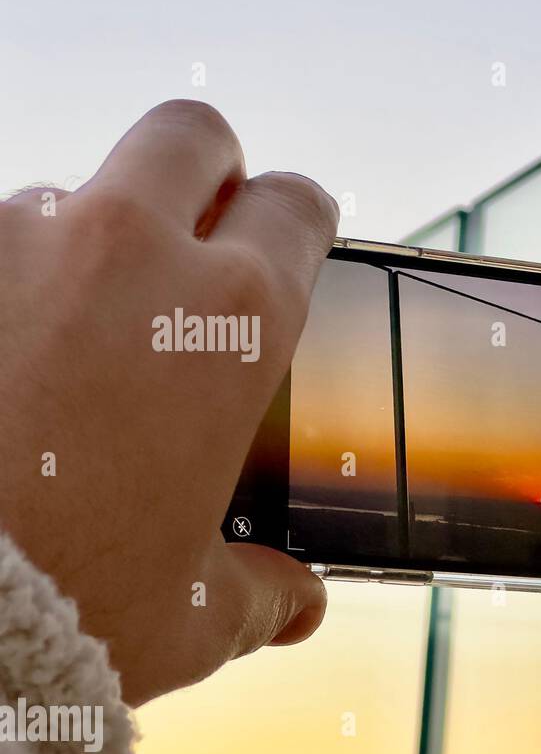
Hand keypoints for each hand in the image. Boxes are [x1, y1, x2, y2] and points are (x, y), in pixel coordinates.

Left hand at [0, 100, 337, 705]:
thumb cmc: (69, 609)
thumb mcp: (194, 616)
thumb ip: (258, 594)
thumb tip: (292, 601)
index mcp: (234, 321)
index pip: (296, 207)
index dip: (299, 224)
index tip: (289, 245)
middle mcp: (132, 251)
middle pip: (190, 137)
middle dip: (206, 174)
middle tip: (197, 237)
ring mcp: (15, 240)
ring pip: (71, 191)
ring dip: (85, 243)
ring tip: (67, 339)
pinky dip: (3, 287)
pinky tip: (2, 365)